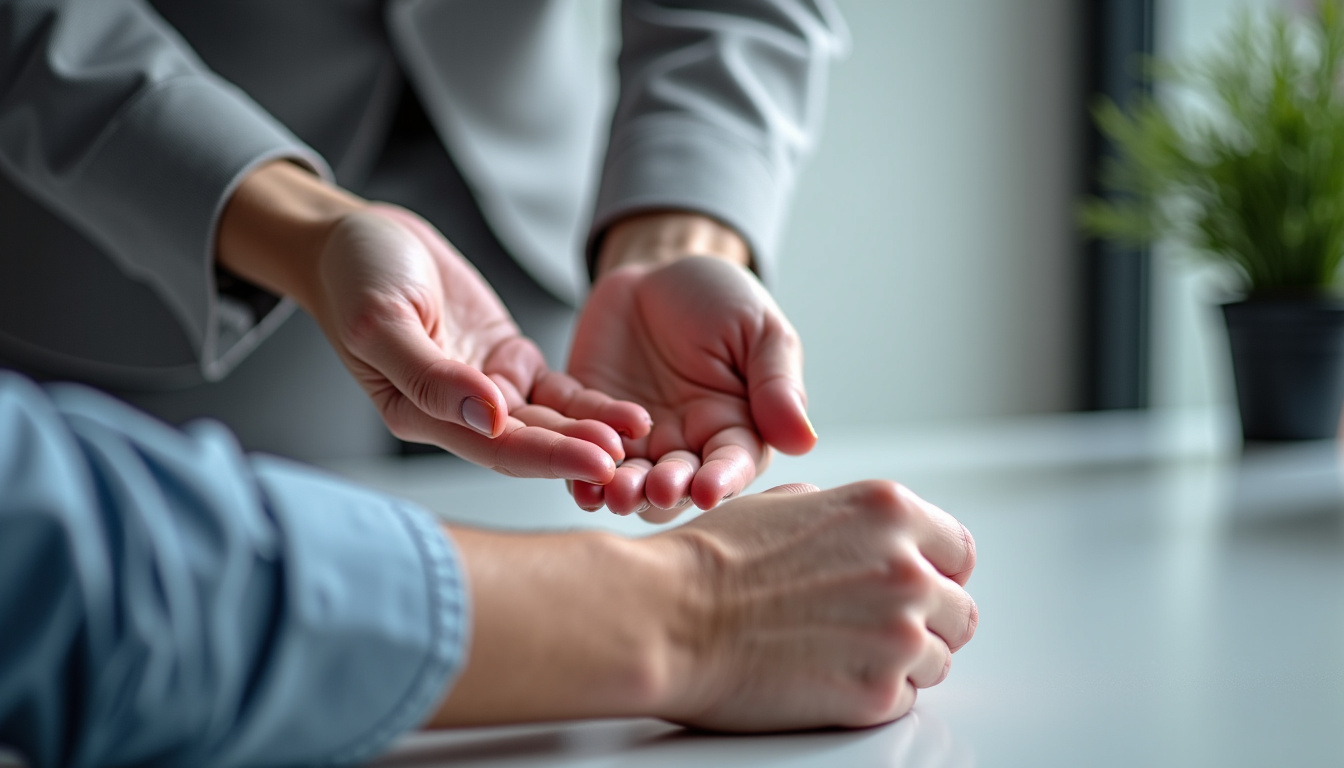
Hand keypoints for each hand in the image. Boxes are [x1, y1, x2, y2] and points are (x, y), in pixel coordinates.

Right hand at [217, 163, 649, 481]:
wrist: (360, 236)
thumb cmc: (357, 275)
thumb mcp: (382, 319)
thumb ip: (430, 374)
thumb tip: (485, 418)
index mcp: (419, 414)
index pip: (493, 447)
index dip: (546, 457)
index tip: (597, 462)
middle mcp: (456, 413)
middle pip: (527, 441)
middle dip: (578, 450)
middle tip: (633, 461)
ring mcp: (485, 390)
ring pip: (547, 420)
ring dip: (590, 428)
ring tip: (640, 432)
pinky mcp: (507, 362)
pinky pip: (554, 391)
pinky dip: (587, 402)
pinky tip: (625, 412)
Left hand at [568, 256, 815, 518]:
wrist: (659, 270)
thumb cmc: (721, 298)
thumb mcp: (759, 330)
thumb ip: (777, 384)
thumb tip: (804, 441)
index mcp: (735, 428)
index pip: (732, 464)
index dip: (720, 480)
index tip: (707, 490)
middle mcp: (686, 445)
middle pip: (677, 484)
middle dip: (666, 490)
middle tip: (655, 490)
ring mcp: (637, 439)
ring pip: (629, 480)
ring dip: (621, 489)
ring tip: (611, 492)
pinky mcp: (591, 422)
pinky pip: (584, 450)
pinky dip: (579, 467)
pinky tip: (576, 473)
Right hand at [652, 481, 978, 730]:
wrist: (670, 618)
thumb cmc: (709, 562)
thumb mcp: (783, 505)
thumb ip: (839, 516)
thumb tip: (853, 533)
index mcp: (887, 512)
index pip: (957, 550)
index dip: (936, 572)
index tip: (919, 585)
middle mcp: (905, 568)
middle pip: (956, 610)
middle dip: (924, 621)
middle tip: (874, 629)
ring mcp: (899, 633)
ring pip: (936, 658)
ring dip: (899, 661)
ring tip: (839, 654)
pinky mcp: (878, 694)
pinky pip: (904, 699)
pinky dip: (873, 694)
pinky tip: (825, 676)